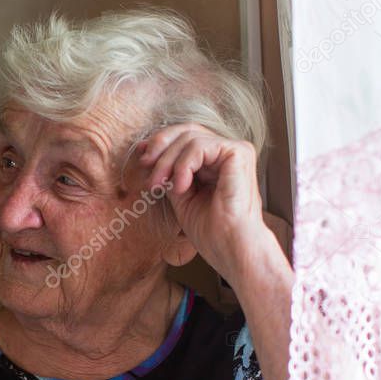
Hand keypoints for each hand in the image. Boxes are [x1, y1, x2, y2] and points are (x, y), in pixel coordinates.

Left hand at [138, 123, 265, 276]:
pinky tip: (181, 187)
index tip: (141, 158)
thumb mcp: (179, 195)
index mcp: (215, 161)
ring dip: (168, 162)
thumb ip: (168, 172)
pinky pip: (200, 145)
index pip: (185, 137)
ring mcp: (235, 150)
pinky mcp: (239, 153)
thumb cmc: (211, 231)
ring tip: (161, 186)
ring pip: (190, 137)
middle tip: (146, 169)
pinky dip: (184, 165)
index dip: (160, 143)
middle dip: (160, 148)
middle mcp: (226, 152)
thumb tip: (145, 150)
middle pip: (186, 131)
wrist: (231, 248)